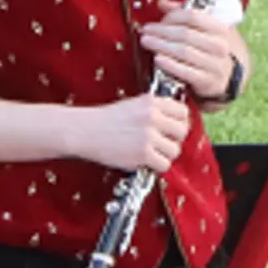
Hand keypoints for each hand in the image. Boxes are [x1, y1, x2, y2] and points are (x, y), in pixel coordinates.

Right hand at [73, 93, 190, 172]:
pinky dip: (156, 166)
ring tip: (151, 154)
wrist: (85, 131)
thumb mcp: (133, 105)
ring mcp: (148, 135)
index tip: (172, 130)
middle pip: (182, 132)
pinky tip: (144, 161)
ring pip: (174, 150)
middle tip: (162, 144)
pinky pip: (164, 164)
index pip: (183, 112)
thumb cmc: (106, 120)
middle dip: (174, 140)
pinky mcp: (143, 153)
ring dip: (164, 155)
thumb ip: (154, 111)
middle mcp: (152, 116)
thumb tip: (175, 124)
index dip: (180, 123)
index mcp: (151, 102)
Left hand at [139, 0, 238, 100]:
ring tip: (146, 42)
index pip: (193, 16)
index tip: (158, 19)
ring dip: (161, 45)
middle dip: (161, 31)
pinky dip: (169, 64)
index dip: (172, 16)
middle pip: (185, 34)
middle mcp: (220, 46)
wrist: (225, 78)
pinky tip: (157, 59)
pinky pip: (185, 71)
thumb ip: (183, 14)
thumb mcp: (204, 30)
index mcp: (220, 29)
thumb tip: (162, 3)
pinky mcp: (208, 82)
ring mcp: (215, 65)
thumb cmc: (210, 51)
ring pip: (183, 51)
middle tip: (146, 30)